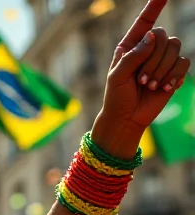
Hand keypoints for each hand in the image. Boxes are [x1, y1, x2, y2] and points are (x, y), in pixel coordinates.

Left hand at [96, 0, 189, 149]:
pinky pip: (183, 63)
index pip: (145, 21)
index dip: (154, 6)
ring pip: (175, 48)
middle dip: (154, 60)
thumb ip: (133, 55)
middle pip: (163, 37)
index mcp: (130, 45)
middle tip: (142, 81)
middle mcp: (148, 49)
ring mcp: (162, 60)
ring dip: (162, 69)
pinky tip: (165, 88)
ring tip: (150, 86)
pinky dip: (174, 76)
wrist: (127, 117)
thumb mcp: (117, 76)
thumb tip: (153, 35)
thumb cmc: (116, 96)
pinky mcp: (173, 72)